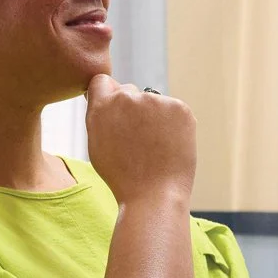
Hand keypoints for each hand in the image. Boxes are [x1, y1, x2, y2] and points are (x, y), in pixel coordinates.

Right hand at [84, 74, 194, 204]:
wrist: (153, 196)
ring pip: (153, 102)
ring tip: (154, 148)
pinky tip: (168, 146)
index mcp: (103, 105)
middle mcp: (128, 97)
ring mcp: (156, 101)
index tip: (116, 115)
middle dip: (133, 110)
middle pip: (130, 92)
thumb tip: (108, 94)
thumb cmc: (122, 177)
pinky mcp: (180, 108)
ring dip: (154, 117)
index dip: (108, 97)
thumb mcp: (97, 143)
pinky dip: (173, 124)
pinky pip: (173, 110)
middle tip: (138, 141)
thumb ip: (100, 114)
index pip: (102, 81)